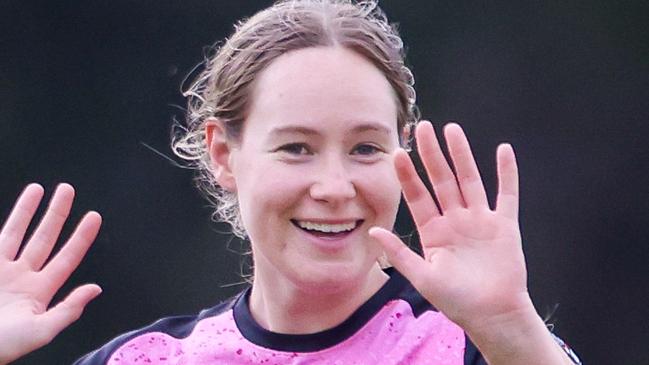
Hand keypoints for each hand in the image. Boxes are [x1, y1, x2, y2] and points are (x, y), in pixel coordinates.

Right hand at [0, 184, 101, 364]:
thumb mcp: (41, 331)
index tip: (94, 216)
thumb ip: (68, 309)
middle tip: (67, 189)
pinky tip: (14, 211)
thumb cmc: (2, 346)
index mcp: (39, 292)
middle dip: (56, 213)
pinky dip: (6, 225)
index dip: (82, 237)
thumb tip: (95, 289)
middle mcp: (20, 277)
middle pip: (43, 238)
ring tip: (37, 188)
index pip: (67, 257)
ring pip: (15, 232)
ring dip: (26, 210)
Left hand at [371, 122, 529, 331]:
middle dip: (432, 155)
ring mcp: (480, 220)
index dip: (407, 175)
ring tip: (452, 130)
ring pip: (470, 180)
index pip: (417, 196)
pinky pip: (506, 194)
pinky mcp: (504, 225)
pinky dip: (506, 173)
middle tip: (423, 127)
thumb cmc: (457, 301)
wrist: (493, 316)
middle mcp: (455, 220)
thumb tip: (373, 230)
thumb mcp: (423, 277)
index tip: (397, 153)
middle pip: (442, 180)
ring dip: (462, 155)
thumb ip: (399, 253)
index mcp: (434, 231)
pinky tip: (503, 150)